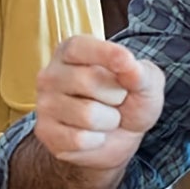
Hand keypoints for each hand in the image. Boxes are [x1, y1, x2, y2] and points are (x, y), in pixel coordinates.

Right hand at [32, 36, 164, 172]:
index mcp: (71, 53)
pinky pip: (80, 139)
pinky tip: (93, 135)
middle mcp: (51, 75)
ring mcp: (44, 104)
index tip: (127, 61)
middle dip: (115, 96)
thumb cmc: (128, 101)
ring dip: (108, 121)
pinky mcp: (46, 132)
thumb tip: (130, 66)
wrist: (119, 138)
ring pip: (87, 115)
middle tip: (115, 100)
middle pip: (88, 81)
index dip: (104, 53)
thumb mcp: (145, 82)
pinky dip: (96, 141)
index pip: (79, 47)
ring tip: (105, 119)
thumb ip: (140, 73)